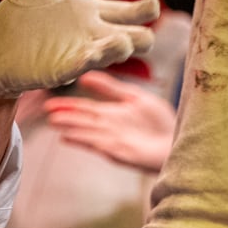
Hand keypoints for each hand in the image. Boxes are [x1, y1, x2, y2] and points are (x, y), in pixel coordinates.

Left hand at [0, 0, 158, 99]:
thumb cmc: (22, 16)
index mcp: (91, 12)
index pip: (127, 12)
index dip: (145, 10)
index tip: (153, 5)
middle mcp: (92, 34)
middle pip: (132, 37)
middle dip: (142, 37)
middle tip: (144, 34)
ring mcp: (80, 53)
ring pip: (112, 53)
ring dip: (119, 49)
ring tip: (122, 41)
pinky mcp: (62, 68)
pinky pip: (82, 65)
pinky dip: (90, 59)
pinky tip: (93, 53)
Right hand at [43, 70, 176, 171]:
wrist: (179, 139)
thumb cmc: (161, 121)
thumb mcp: (135, 97)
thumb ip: (112, 88)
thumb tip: (86, 76)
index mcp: (112, 114)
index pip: (85, 108)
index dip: (68, 106)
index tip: (50, 103)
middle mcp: (109, 127)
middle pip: (83, 120)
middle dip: (66, 116)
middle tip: (47, 110)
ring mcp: (113, 140)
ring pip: (87, 131)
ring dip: (71, 128)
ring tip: (54, 122)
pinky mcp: (120, 152)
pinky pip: (98, 144)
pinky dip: (84, 140)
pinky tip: (70, 137)